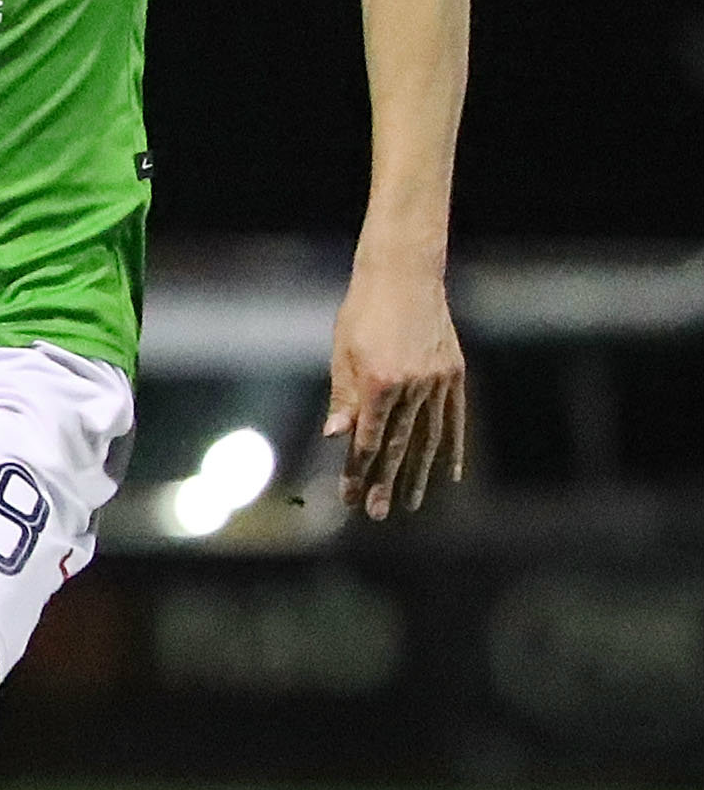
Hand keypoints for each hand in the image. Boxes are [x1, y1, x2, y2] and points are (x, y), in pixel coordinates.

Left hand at [323, 257, 466, 519]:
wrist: (404, 276)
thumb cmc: (362, 312)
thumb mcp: (342, 352)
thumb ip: (342, 398)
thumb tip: (334, 437)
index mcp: (378, 381)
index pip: (366, 438)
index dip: (356, 470)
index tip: (350, 496)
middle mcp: (412, 385)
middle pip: (398, 445)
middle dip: (385, 482)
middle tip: (377, 513)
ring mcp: (438, 380)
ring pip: (428, 437)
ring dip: (419, 473)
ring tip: (411, 503)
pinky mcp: (455, 374)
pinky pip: (455, 419)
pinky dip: (453, 447)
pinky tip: (451, 473)